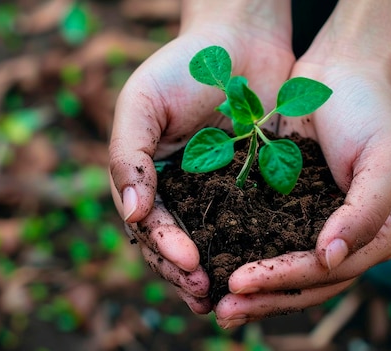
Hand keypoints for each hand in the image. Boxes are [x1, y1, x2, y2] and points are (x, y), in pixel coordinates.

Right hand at [109, 2, 295, 314]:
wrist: (240, 39)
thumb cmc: (183, 66)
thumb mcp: (142, 103)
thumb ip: (129, 155)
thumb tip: (131, 215)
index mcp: (148, 177)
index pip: (148, 224)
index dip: (164, 247)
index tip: (188, 262)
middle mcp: (179, 192)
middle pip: (175, 245)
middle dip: (185, 273)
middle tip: (204, 292)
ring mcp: (215, 193)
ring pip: (211, 245)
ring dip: (215, 273)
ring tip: (228, 298)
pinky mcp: (253, 187)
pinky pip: (250, 225)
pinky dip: (250, 251)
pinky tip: (261, 269)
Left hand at [213, 58, 390, 327]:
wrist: (344, 71)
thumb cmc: (372, 111)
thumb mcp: (385, 158)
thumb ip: (365, 213)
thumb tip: (331, 261)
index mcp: (372, 235)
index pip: (327, 272)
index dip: (286, 281)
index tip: (241, 283)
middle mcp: (342, 238)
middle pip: (302, 283)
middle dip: (262, 298)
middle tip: (220, 312)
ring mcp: (312, 223)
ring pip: (281, 267)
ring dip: (250, 288)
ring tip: (211, 300)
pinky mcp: (285, 205)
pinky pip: (263, 236)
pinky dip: (241, 252)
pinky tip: (212, 261)